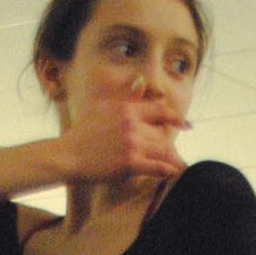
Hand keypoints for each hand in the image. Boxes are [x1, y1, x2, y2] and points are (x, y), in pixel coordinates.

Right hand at [58, 92, 189, 182]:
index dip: (176, 119)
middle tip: (176, 156)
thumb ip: (125, 97)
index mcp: (126, 109)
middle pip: (164, 135)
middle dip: (171, 147)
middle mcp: (131, 124)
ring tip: (177, 166)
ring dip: (173, 160)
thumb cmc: (83, 133)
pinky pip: (159, 167)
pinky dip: (168, 171)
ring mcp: (132, 144)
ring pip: (164, 151)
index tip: (187, 126)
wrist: (68, 156)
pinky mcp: (131, 163)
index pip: (160, 111)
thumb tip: (141, 81)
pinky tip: (171, 173)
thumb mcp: (102, 108)